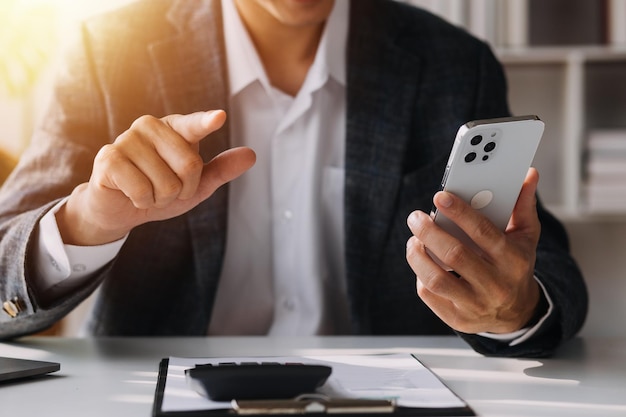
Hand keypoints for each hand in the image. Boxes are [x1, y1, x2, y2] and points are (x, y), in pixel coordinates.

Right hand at [58, 110, 255, 245]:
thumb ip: (221, 170)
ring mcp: (127, 139)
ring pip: (166, 183)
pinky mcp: (109, 158)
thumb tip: (250, 155)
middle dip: (183, 189)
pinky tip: (131, 195)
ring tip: (147, 191)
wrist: (121, 209)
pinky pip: (142, 191)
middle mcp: (151, 126)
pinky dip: (142, 202)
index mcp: (175, 128)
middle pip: (189, 165)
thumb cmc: (160, 190)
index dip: (207, 122)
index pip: (194, 125)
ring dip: (160, 199)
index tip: (219, 117)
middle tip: (165, 190)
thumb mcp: (195, 185)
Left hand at [406, 168, 541, 333]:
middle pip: (455, 255)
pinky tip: (421, 260)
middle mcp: (495, 284)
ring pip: (436, 280)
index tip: (440, 196)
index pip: (483, 233)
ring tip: (414, 239)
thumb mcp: (525, 237)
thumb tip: (528, 174)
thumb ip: (523, 205)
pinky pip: (430, 295)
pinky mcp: (458, 318)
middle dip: (430, 232)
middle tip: (415, 217)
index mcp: (513, 259)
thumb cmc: (516, 265)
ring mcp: (475, 304)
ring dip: (418, 256)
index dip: (460, 212)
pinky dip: (420, 275)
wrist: (517, 311)